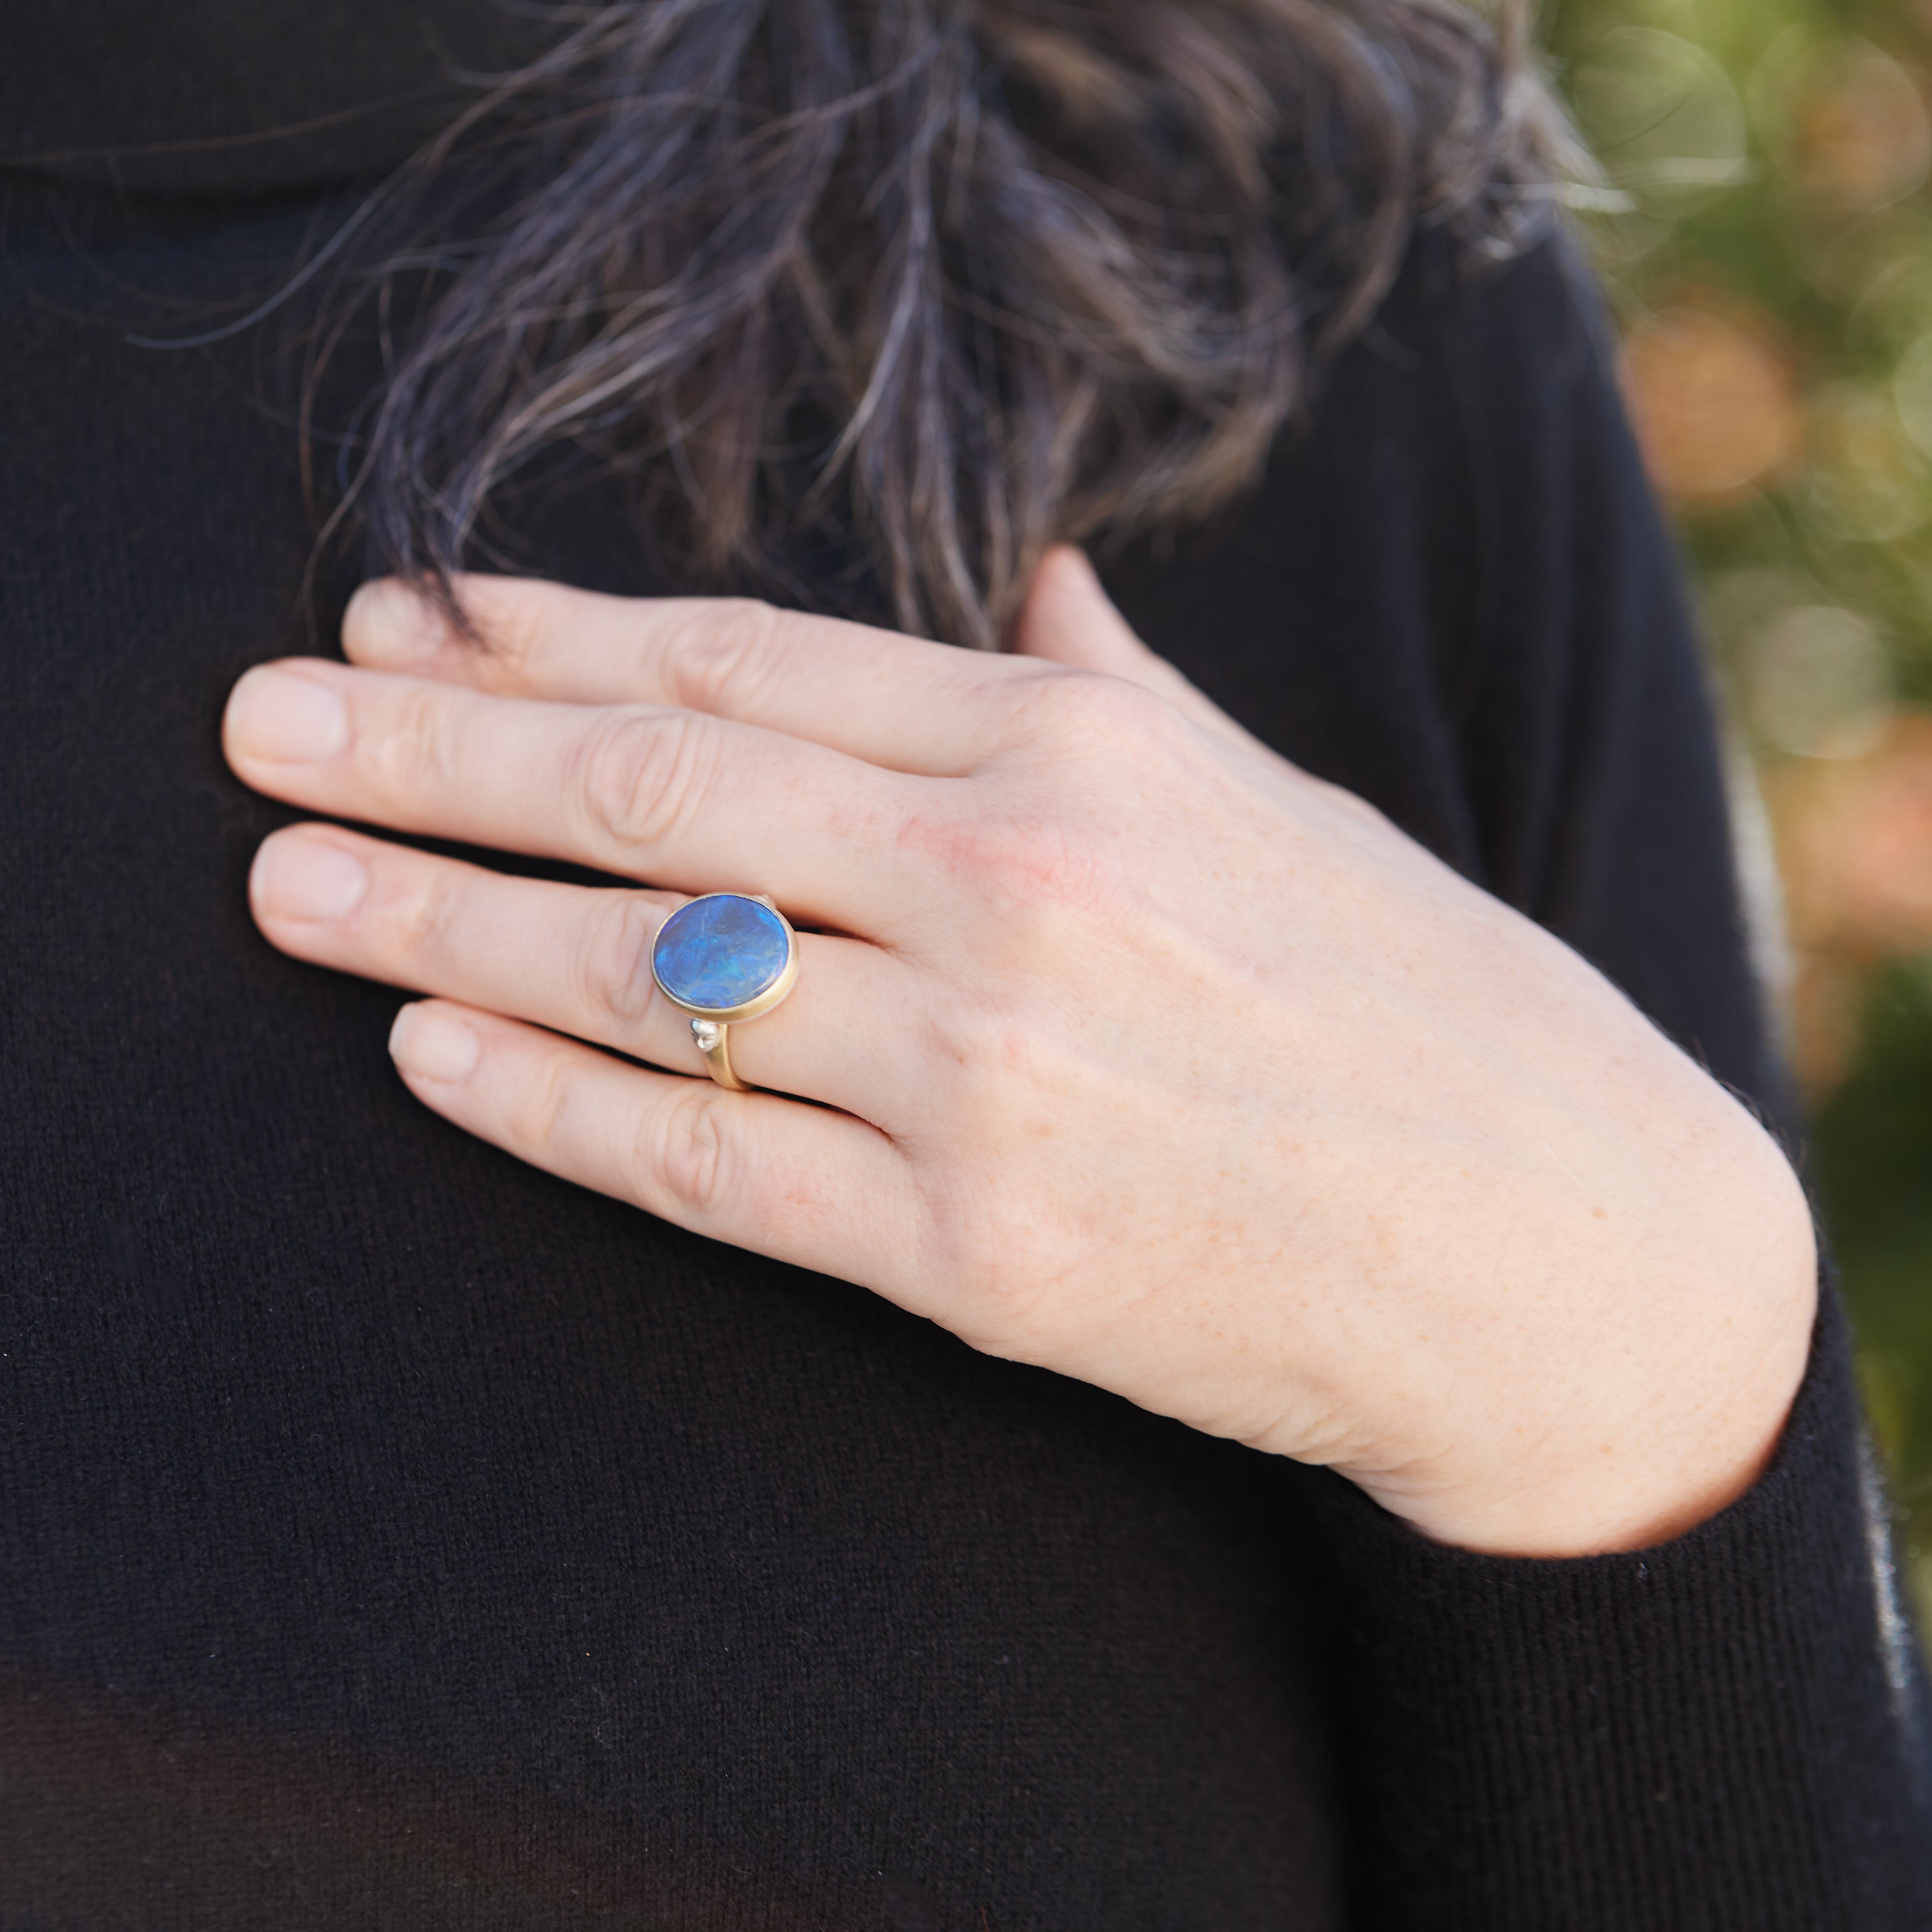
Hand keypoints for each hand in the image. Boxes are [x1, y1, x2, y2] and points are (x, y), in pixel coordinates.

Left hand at [221, 550, 1817, 1555]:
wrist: (1549, 1246)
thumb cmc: (1415, 1003)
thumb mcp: (1274, 805)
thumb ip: (1120, 692)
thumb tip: (1035, 585)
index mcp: (1082, 753)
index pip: (753, 661)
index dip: (554, 635)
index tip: (410, 622)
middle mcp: (1019, 887)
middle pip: (661, 789)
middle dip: (434, 754)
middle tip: (268, 733)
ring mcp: (991, 1075)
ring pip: (654, 976)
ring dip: (444, 933)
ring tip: (294, 897)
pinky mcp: (978, 1254)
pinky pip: (716, 1166)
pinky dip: (557, 1109)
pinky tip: (432, 1062)